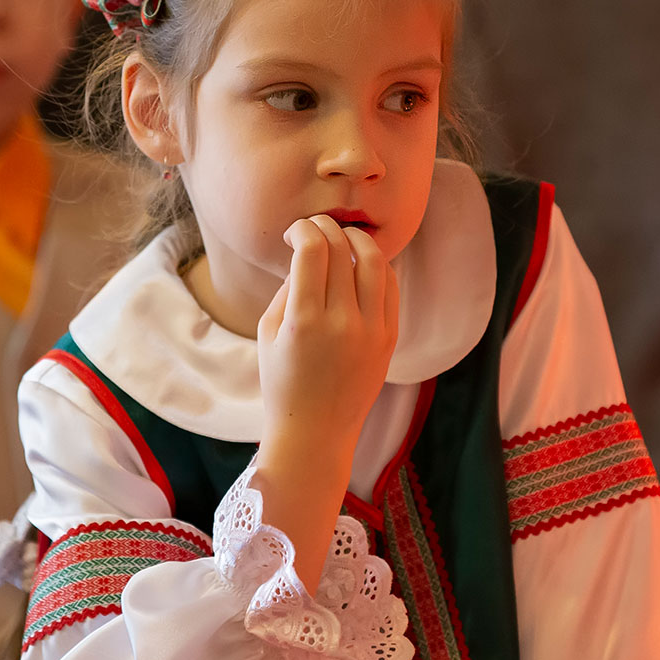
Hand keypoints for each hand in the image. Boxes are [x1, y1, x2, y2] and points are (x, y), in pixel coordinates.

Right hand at [255, 217, 398, 582]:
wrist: (316, 432)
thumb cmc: (283, 381)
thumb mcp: (269, 332)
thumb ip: (288, 287)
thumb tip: (308, 250)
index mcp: (304, 321)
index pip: (312, 249)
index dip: (303, 228)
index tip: (294, 232)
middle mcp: (342, 323)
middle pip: (342, 249)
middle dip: (325, 228)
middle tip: (315, 229)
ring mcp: (372, 331)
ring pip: (374, 261)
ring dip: (357, 239)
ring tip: (343, 238)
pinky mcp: (389, 338)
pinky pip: (390, 286)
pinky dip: (378, 265)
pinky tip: (362, 263)